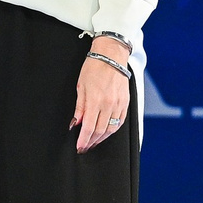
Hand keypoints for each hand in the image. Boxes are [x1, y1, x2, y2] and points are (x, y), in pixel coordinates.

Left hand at [73, 36, 132, 152]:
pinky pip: (120, 122)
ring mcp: (119, 104)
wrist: (111, 55)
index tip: (79, 146)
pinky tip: (106, 133)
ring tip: (93, 142)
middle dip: (91, 142)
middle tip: (85, 147)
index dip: (83, 140)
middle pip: (99, 131)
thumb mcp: (81, 86)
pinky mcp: (125, 102)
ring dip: (101, 138)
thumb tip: (76, 123)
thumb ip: (80, 107)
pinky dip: (112, 130)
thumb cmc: (94, 67)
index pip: (89, 128)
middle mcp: (109, 105)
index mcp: (95, 101)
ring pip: (111, 129)